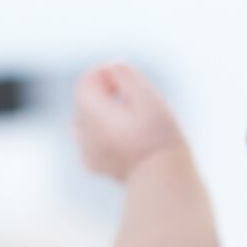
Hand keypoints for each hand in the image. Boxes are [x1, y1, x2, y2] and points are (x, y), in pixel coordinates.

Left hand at [73, 63, 185, 180]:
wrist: (162, 179)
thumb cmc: (160, 137)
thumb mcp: (148, 97)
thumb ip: (126, 76)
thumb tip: (111, 68)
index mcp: (94, 115)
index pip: (86, 82)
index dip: (106, 74)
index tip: (128, 80)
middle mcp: (84, 133)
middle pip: (85, 99)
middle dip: (106, 92)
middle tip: (136, 101)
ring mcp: (86, 151)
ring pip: (87, 119)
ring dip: (105, 112)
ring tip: (133, 121)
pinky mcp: (93, 164)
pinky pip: (91, 139)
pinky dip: (104, 132)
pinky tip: (127, 139)